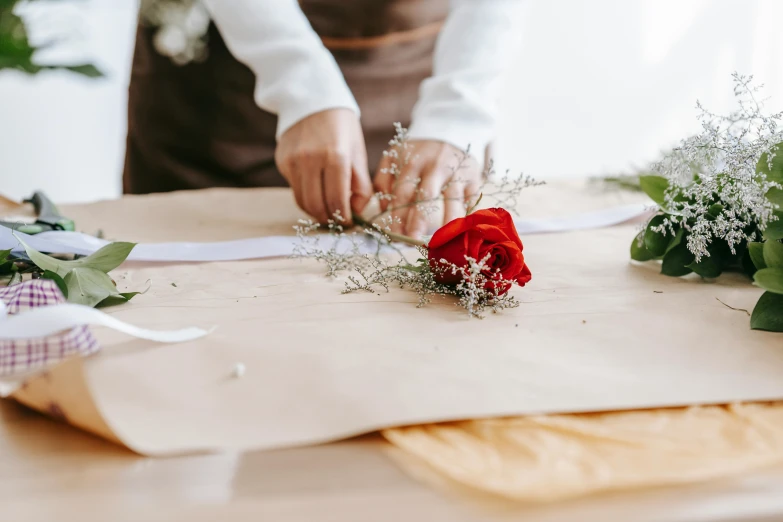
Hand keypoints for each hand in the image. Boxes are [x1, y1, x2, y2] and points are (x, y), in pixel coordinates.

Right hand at [275, 109, 371, 224]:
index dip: (344, 217)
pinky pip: (294, 188)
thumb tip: (357, 210)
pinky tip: (316, 189)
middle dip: (328, 219)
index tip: (349, 222)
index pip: (337, 200)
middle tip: (337, 221)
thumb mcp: (358, 151)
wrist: (312, 99)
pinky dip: (306, 195)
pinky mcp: (282, 161)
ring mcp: (293, 161)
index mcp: (335, 156)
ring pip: (302, 201)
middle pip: (316, 206)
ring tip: (327, 211)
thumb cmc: (341, 127)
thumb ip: (360, 183)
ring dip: (315, 212)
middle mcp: (311, 159)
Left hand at [373, 140, 481, 238]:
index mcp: (413, 162)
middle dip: (419, 220)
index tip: (394, 236)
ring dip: (447, 222)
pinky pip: (472, 200)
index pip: (402, 193)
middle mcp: (435, 165)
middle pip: (426, 196)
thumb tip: (383, 209)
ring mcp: (457, 171)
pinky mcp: (474, 176)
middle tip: (413, 240)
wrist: (449, 129)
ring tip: (443, 241)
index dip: (398, 216)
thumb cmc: (417, 152)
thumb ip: (383, 180)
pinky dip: (467, 216)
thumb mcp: (394, 157)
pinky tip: (461, 231)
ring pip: (454, 199)